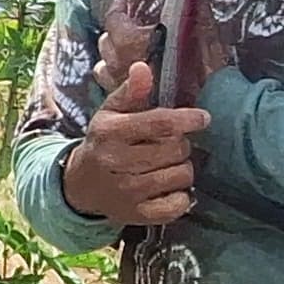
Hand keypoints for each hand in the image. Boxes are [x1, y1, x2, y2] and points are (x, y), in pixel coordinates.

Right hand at [64, 52, 208, 228]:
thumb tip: (143, 67)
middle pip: (175, 149)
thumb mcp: (111, 113)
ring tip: (168, 164)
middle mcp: (117, 162)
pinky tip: (170, 187)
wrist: (80, 186)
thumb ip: (131, 91)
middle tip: (170, 144)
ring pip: (180, 175)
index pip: (159, 123)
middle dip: (181, 144)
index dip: (187, 119)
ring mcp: (127, 192)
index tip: (203, 118)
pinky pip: (177, 205)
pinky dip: (181, 195)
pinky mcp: (137, 215)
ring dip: (182, 168)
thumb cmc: (104, 142)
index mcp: (111, 132)